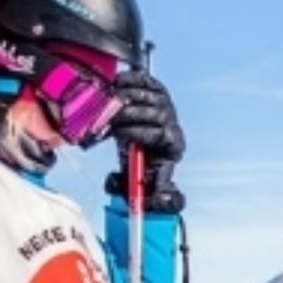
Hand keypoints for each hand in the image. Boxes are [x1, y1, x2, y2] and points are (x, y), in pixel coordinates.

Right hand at [104, 71, 187, 214]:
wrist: (142, 141)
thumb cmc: (142, 161)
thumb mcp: (143, 180)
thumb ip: (150, 194)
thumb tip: (162, 202)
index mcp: (173, 144)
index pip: (160, 134)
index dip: (139, 134)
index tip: (121, 137)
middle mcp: (172, 121)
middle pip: (155, 113)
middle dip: (129, 115)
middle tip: (111, 119)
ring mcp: (166, 103)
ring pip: (149, 94)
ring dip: (126, 97)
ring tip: (109, 104)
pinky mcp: (156, 88)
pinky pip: (145, 80)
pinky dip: (129, 79)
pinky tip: (115, 84)